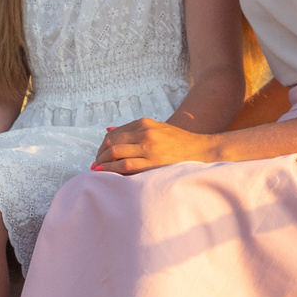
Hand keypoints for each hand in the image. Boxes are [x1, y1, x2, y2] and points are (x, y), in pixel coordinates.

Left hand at [93, 118, 217, 174]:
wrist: (201, 150)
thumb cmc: (179, 142)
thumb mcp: (157, 128)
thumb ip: (133, 129)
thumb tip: (108, 130)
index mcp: (145, 124)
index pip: (114, 133)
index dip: (102, 145)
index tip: (100, 155)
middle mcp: (145, 133)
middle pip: (111, 142)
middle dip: (99, 154)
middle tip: (95, 164)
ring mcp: (148, 147)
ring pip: (115, 153)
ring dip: (102, 162)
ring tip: (98, 170)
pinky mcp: (152, 162)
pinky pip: (124, 165)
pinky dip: (111, 169)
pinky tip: (105, 173)